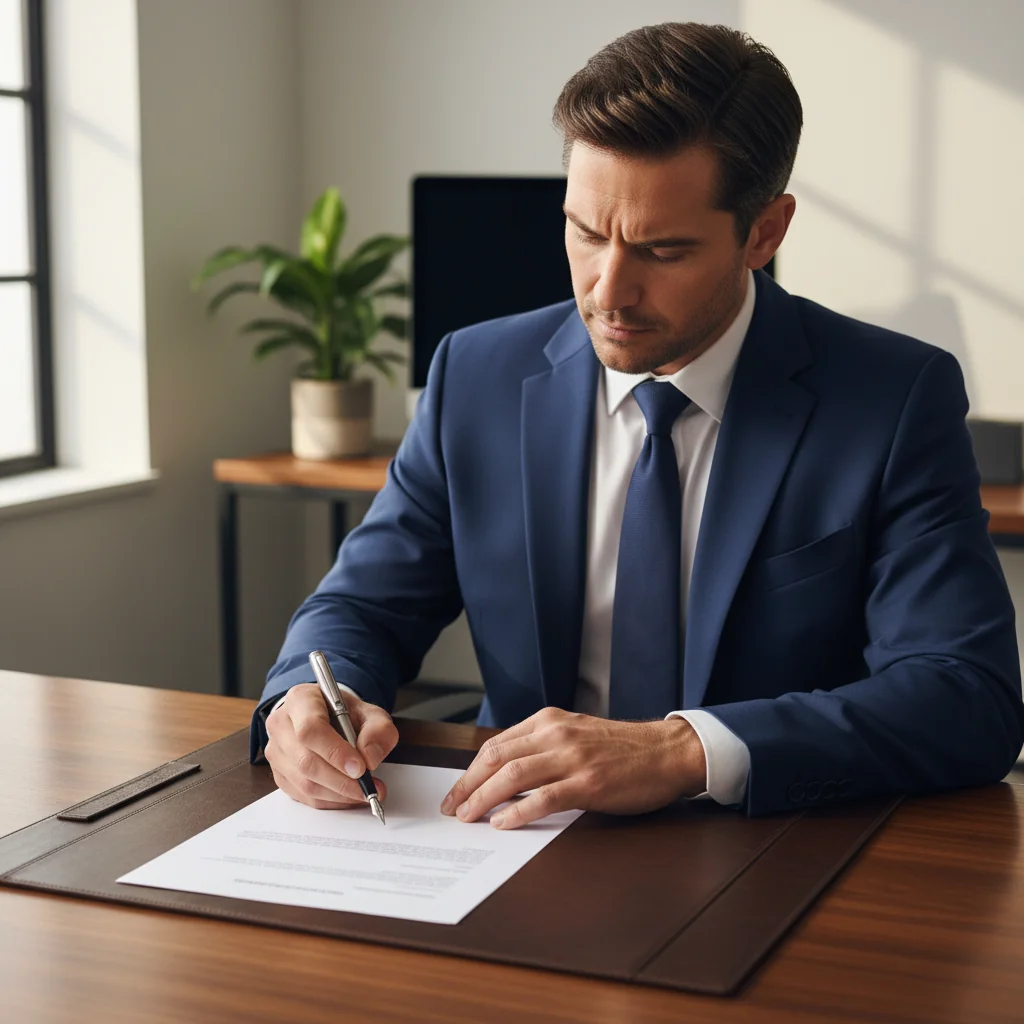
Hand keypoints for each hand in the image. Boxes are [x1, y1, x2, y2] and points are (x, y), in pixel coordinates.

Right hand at [264, 683, 398, 809]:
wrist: (329, 719)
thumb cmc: (346, 714)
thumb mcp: (371, 713)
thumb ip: (378, 731)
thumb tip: (369, 759)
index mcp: (301, 700)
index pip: (310, 729)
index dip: (335, 752)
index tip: (360, 768)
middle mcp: (281, 724)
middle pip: (305, 761)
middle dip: (341, 780)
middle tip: (368, 787)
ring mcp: (276, 752)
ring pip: (304, 783)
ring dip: (338, 794)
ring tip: (364, 793)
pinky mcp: (280, 774)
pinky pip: (303, 796)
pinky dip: (330, 801)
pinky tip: (349, 796)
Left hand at [440, 707, 706, 828]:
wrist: (668, 751)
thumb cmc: (623, 748)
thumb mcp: (576, 733)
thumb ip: (544, 746)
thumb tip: (506, 773)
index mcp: (550, 721)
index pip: (497, 744)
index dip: (471, 770)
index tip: (457, 791)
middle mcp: (556, 734)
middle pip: (497, 758)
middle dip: (468, 785)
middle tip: (452, 809)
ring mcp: (572, 758)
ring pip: (513, 775)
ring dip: (484, 798)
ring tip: (469, 818)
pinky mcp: (589, 783)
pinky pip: (544, 797)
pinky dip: (518, 811)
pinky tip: (503, 824)